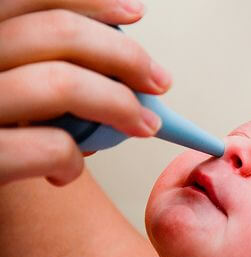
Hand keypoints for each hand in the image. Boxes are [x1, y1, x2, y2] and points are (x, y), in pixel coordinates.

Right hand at [0, 0, 170, 185]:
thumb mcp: (13, 92)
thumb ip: (44, 69)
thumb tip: (120, 68)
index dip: (91, 2)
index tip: (136, 13)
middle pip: (59, 34)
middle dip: (125, 57)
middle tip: (159, 82)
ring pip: (60, 83)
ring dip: (119, 105)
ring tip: (143, 126)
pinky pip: (49, 145)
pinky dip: (73, 159)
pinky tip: (69, 171)